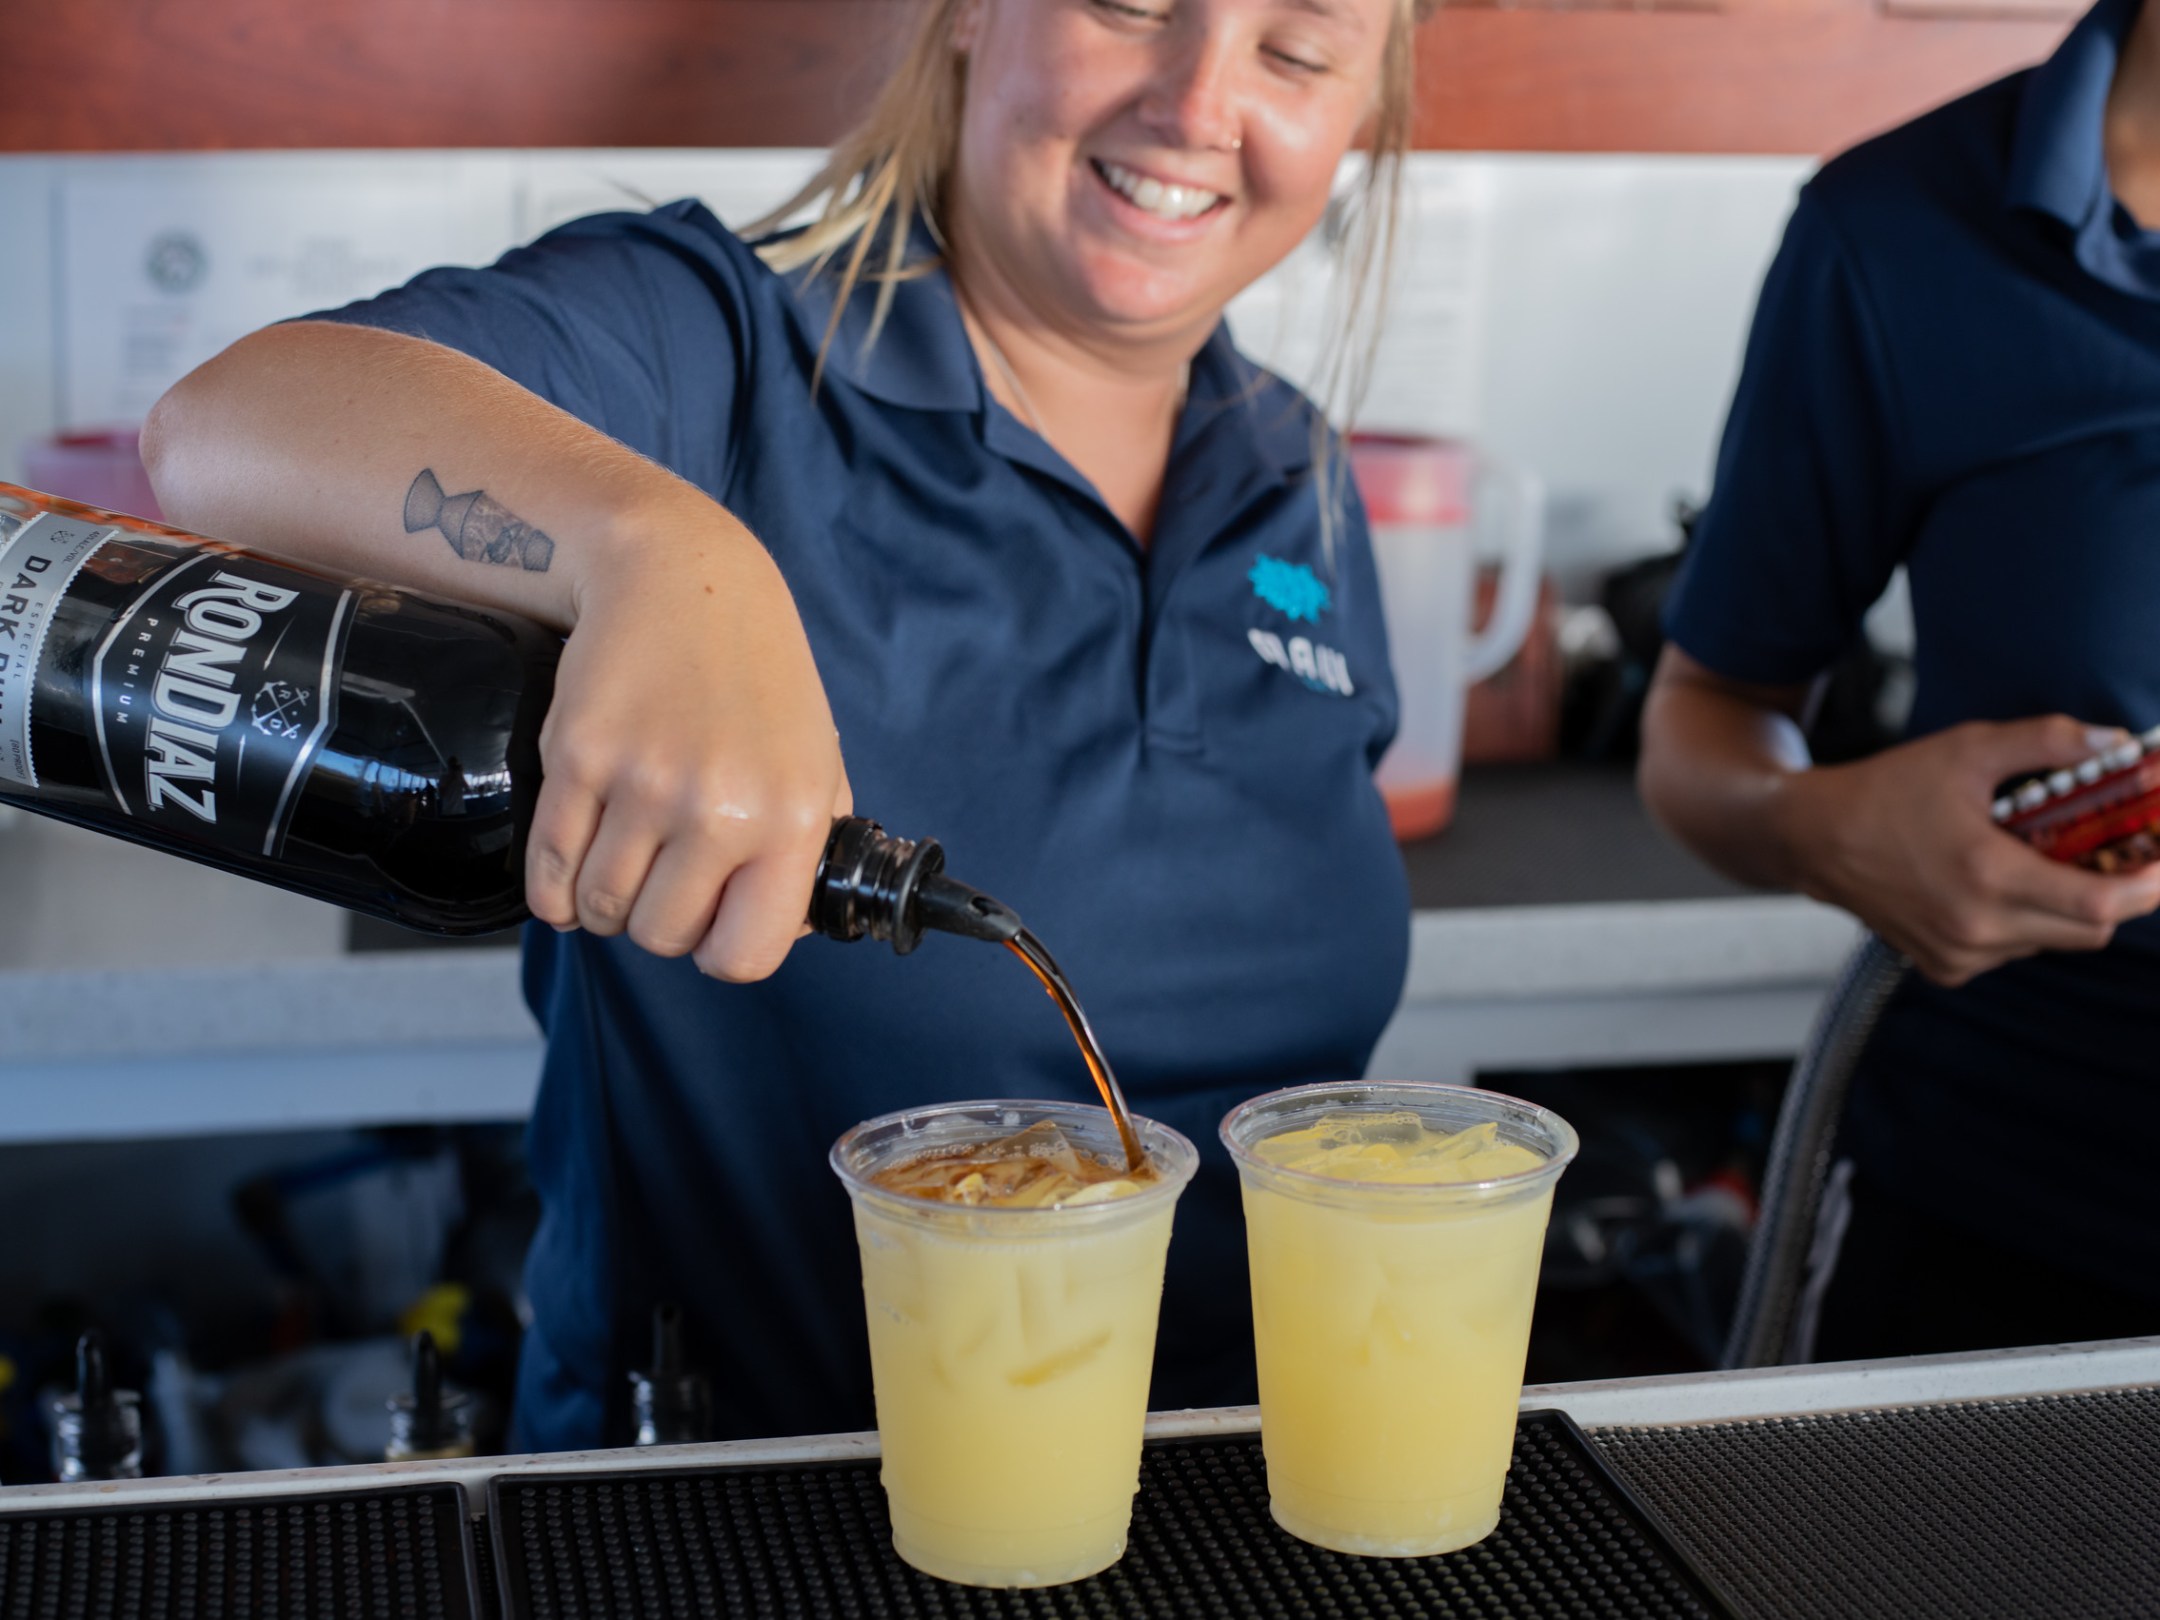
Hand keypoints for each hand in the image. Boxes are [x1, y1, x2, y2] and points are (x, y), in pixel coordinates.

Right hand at [521, 499, 849, 980]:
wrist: (680, 575)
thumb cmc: (755, 671)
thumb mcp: (817, 755)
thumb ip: (811, 845)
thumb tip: (790, 926)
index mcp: (790, 818)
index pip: (745, 955)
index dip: (722, 949)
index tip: (713, 924)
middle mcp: (719, 810)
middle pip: (660, 935)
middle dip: (657, 919)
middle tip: (663, 877)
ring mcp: (642, 784)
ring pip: (600, 908)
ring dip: (603, 902)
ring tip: (621, 865)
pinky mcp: (576, 759)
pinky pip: (547, 871)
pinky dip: (553, 888)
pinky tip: (572, 867)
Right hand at [1781, 715, 2159, 986]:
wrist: (1812, 838)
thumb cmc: (1884, 791)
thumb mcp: (1968, 749)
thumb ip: (2048, 742)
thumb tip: (2116, 744)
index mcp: (1987, 874)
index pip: (2101, 904)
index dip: (2150, 885)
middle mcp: (1976, 926)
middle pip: (2090, 930)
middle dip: (2116, 892)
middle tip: (2121, 853)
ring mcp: (1960, 953)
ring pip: (2054, 941)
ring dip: (2066, 905)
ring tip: (2043, 859)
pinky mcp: (1945, 967)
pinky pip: (2014, 950)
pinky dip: (2025, 921)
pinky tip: (1995, 884)